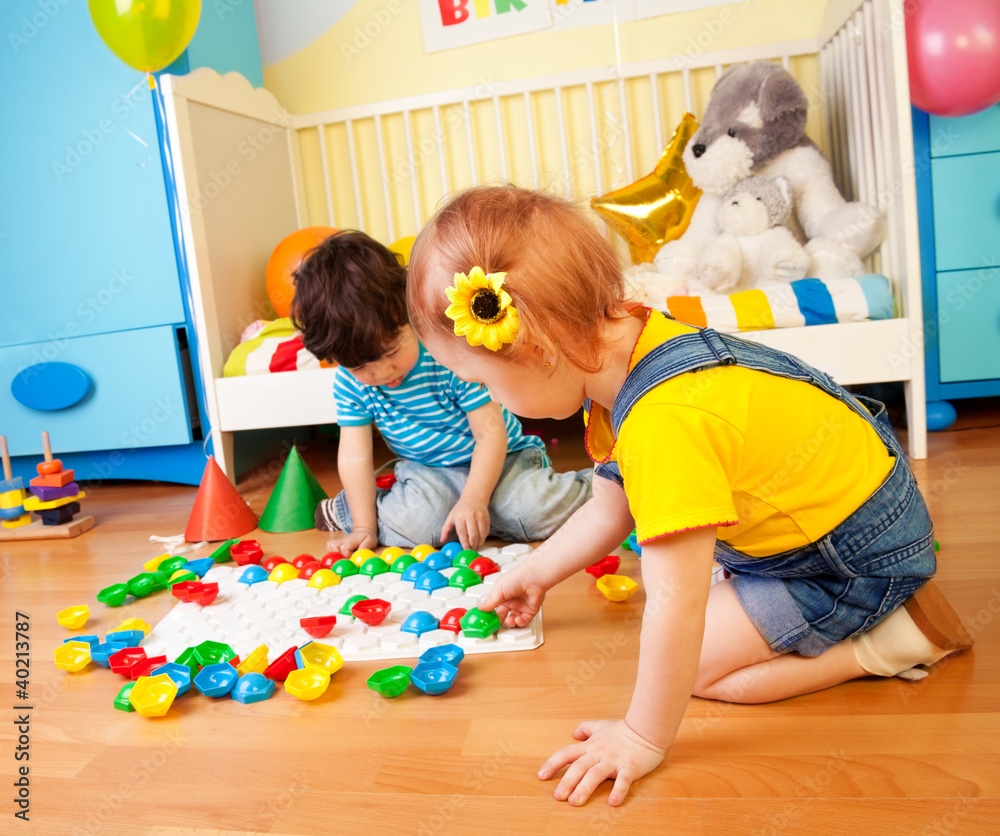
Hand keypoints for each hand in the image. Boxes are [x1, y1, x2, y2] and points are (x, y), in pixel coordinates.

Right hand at [331, 526, 377, 556]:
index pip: (344, 549)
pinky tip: (339, 555)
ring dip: (335, 555)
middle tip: (347, 559)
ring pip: (330, 548)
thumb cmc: (366, 537)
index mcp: (350, 540)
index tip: (354, 557)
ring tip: (343, 557)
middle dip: (340, 557)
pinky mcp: (334, 544)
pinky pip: (329, 548)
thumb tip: (358, 556)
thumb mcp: (370, 541)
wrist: (363, 531)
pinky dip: (332, 553)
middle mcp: (341, 541)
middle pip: (334, 549)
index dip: (348, 556)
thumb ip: (365, 548)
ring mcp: (336, 542)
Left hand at [440, 497, 489, 550]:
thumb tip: (442, 540)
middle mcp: (471, 516)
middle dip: (472, 545)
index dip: (465, 544)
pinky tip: (479, 540)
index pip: (462, 533)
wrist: (474, 498)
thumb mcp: (450, 517)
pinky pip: (486, 532)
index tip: (465, 550)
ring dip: (479, 543)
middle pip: (473, 535)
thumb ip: (445, 530)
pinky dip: (483, 538)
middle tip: (471, 550)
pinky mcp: (486, 518)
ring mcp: (480, 517)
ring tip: (475, 546)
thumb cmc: (461, 509)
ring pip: (481, 535)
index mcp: (460, 517)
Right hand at [478, 562, 547, 627]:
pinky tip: (517, 619)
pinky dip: (520, 622)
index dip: (491, 616)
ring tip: (509, 620)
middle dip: (500, 622)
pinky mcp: (530, 611)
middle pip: (503, 616)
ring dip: (510, 623)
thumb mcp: (499, 590)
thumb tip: (480, 608)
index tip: (487, 622)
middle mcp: (511, 601)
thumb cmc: (516, 578)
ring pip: (513, 620)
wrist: (532, 578)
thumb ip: (490, 601)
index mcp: (502, 596)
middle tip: (497, 626)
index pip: (494, 609)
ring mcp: (520, 606)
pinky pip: (524, 621)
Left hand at [539, 720, 665, 806]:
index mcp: (590, 745)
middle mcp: (599, 753)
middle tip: (558, 797)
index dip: (553, 764)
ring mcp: (614, 760)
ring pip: (596, 774)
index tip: (541, 776)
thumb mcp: (600, 725)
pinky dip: (618, 791)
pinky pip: (623, 780)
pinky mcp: (629, 767)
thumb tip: (573, 734)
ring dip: (585, 788)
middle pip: (579, 767)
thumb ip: (585, 728)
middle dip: (567, 782)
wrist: (646, 729)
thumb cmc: (622, 730)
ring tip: (575, 802)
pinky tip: (613, 802)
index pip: (567, 753)